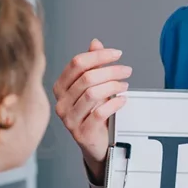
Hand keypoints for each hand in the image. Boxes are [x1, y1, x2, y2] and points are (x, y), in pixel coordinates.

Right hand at [53, 39, 132, 173]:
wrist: (96, 144)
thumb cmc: (93, 113)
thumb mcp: (92, 86)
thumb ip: (92, 65)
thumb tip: (95, 43)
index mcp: (60, 87)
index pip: (76, 63)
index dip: (98, 56)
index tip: (117, 54)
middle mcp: (61, 102)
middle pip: (86, 78)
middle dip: (111, 71)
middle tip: (126, 70)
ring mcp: (69, 119)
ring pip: (93, 94)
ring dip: (114, 86)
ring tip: (125, 86)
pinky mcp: (82, 133)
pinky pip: (100, 113)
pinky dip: (114, 104)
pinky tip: (122, 100)